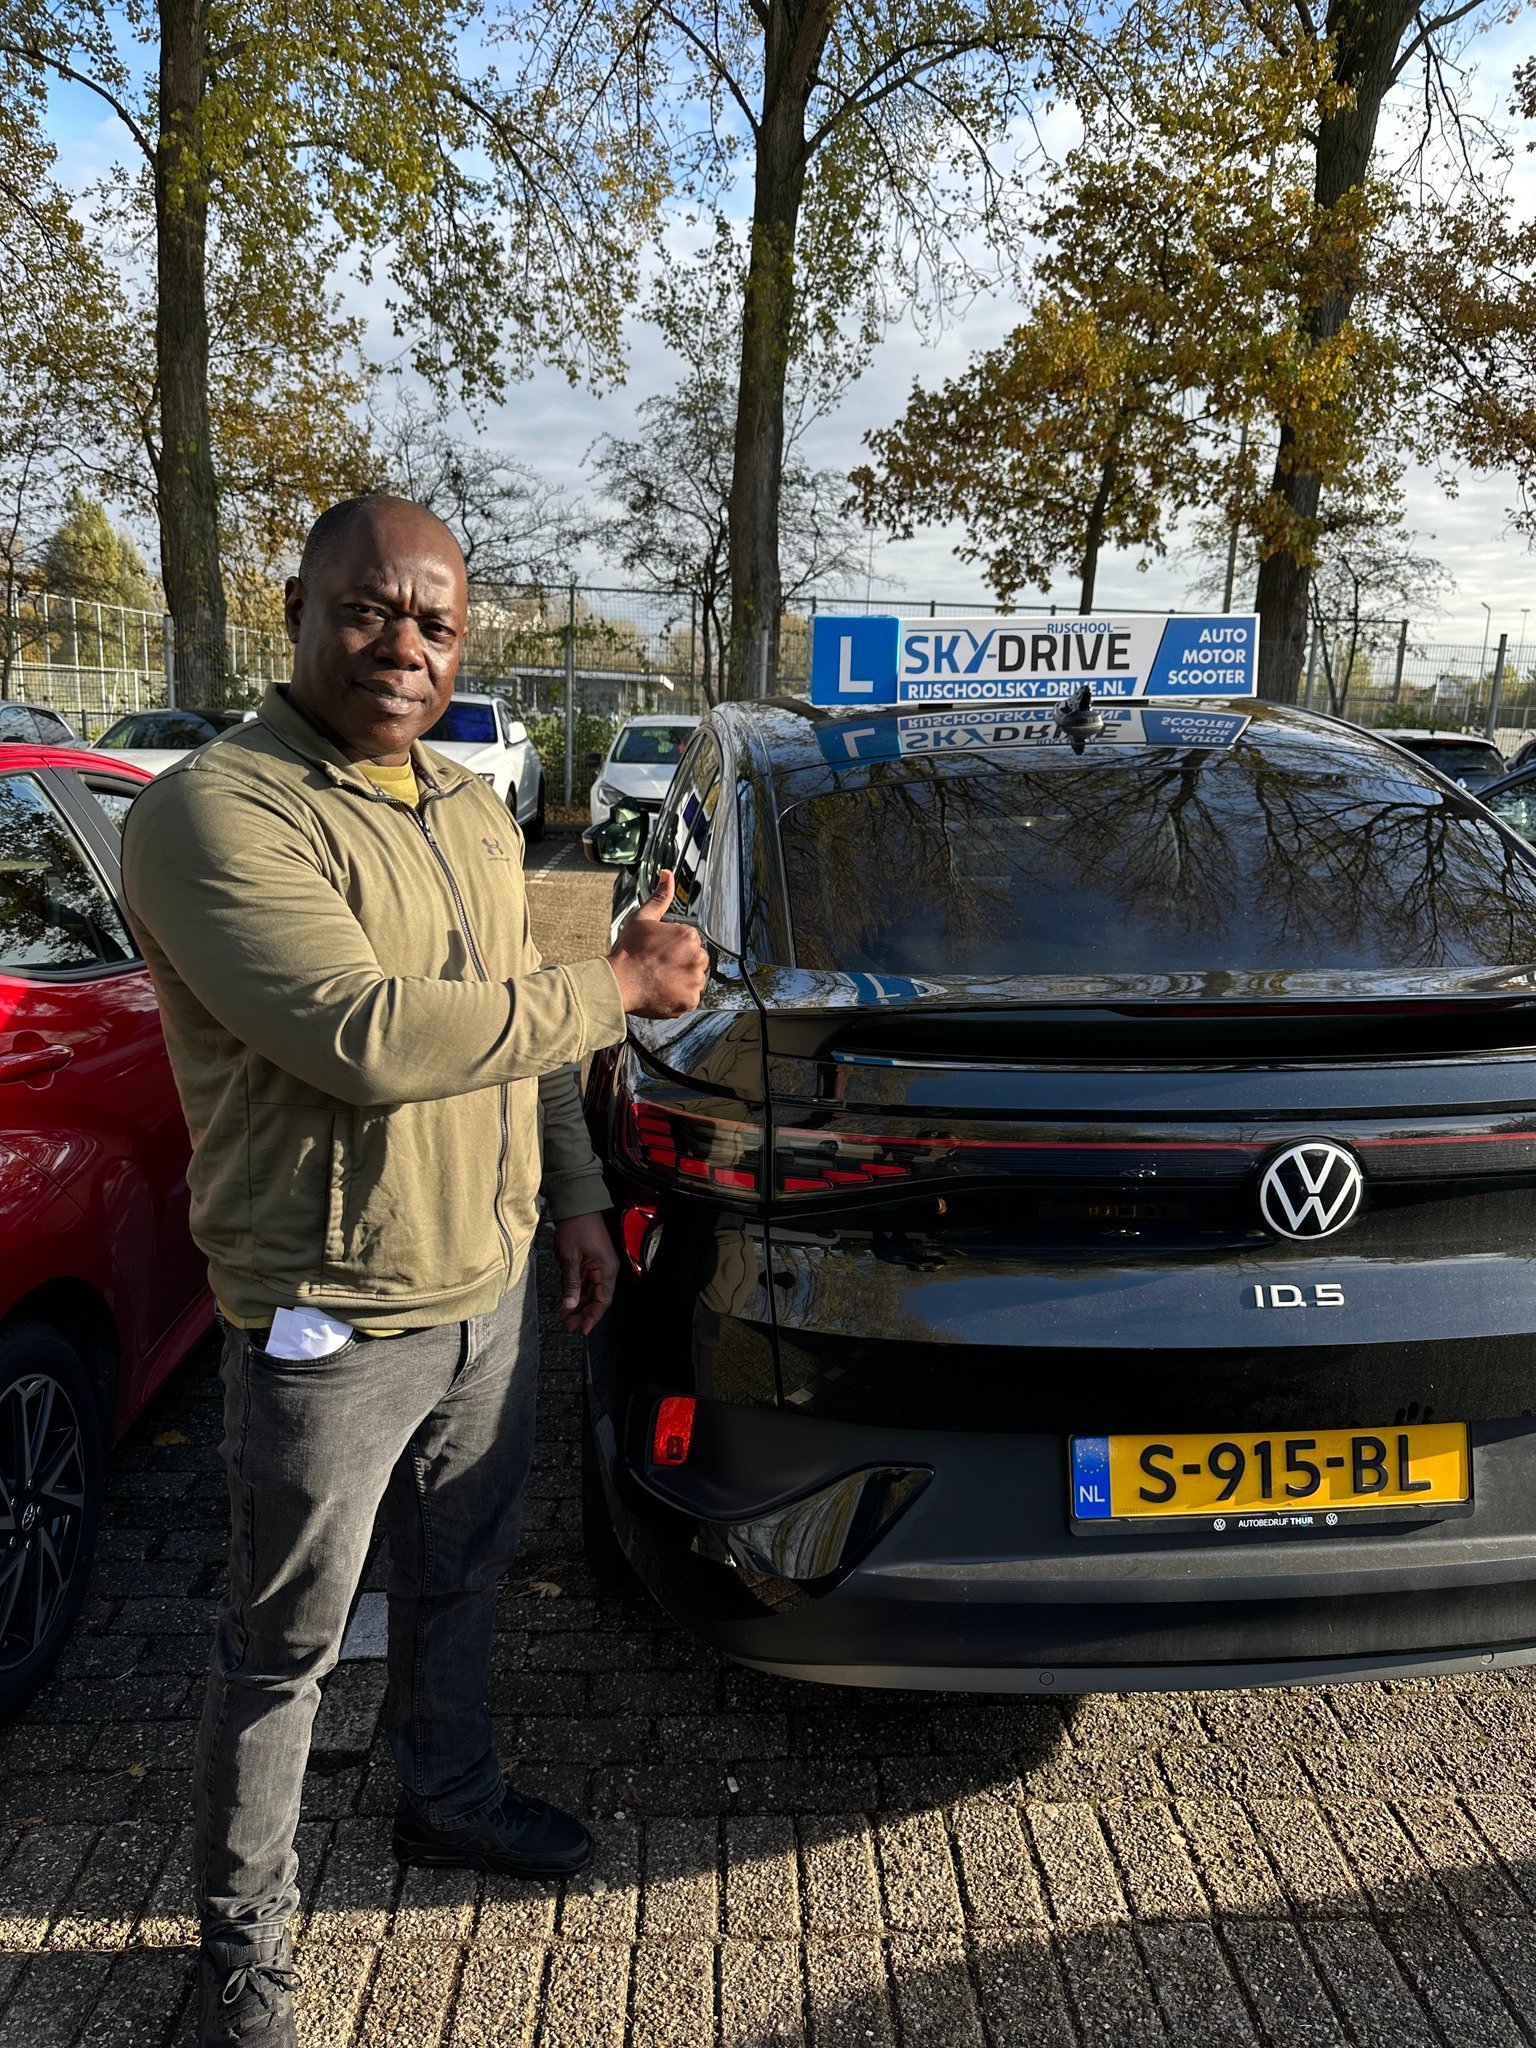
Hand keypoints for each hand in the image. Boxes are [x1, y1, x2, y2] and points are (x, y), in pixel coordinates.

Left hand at [552, 1212, 618, 1336]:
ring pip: (591, 1292)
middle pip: (598, 1298)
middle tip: (569, 1325)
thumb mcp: (569, 1258)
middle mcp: (606, 1269)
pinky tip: (566, 1301)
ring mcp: (599, 1265)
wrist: (577, 1206)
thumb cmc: (576, 1227)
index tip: (583, 1329)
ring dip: (579, 1304)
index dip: (593, 1316)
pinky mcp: (591, 1261)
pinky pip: (586, 1282)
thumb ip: (570, 1283)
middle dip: (584, 1313)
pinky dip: (577, 1292)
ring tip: (566, 1317)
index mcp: (606, 1269)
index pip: (603, 1300)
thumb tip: (569, 1305)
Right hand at [607, 870, 708, 1018]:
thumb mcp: (642, 919)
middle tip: (657, 968)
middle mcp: (698, 957)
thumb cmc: (628, 951)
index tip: (657, 953)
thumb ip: (660, 897)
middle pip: (695, 960)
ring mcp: (695, 981)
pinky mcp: (691, 1001)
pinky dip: (678, 998)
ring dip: (681, 981)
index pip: (689, 942)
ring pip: (693, 980)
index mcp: (689, 935)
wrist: (617, 982)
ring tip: (658, 980)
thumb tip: (667, 874)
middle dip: (680, 964)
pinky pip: (690, 999)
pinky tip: (661, 992)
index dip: (672, 948)